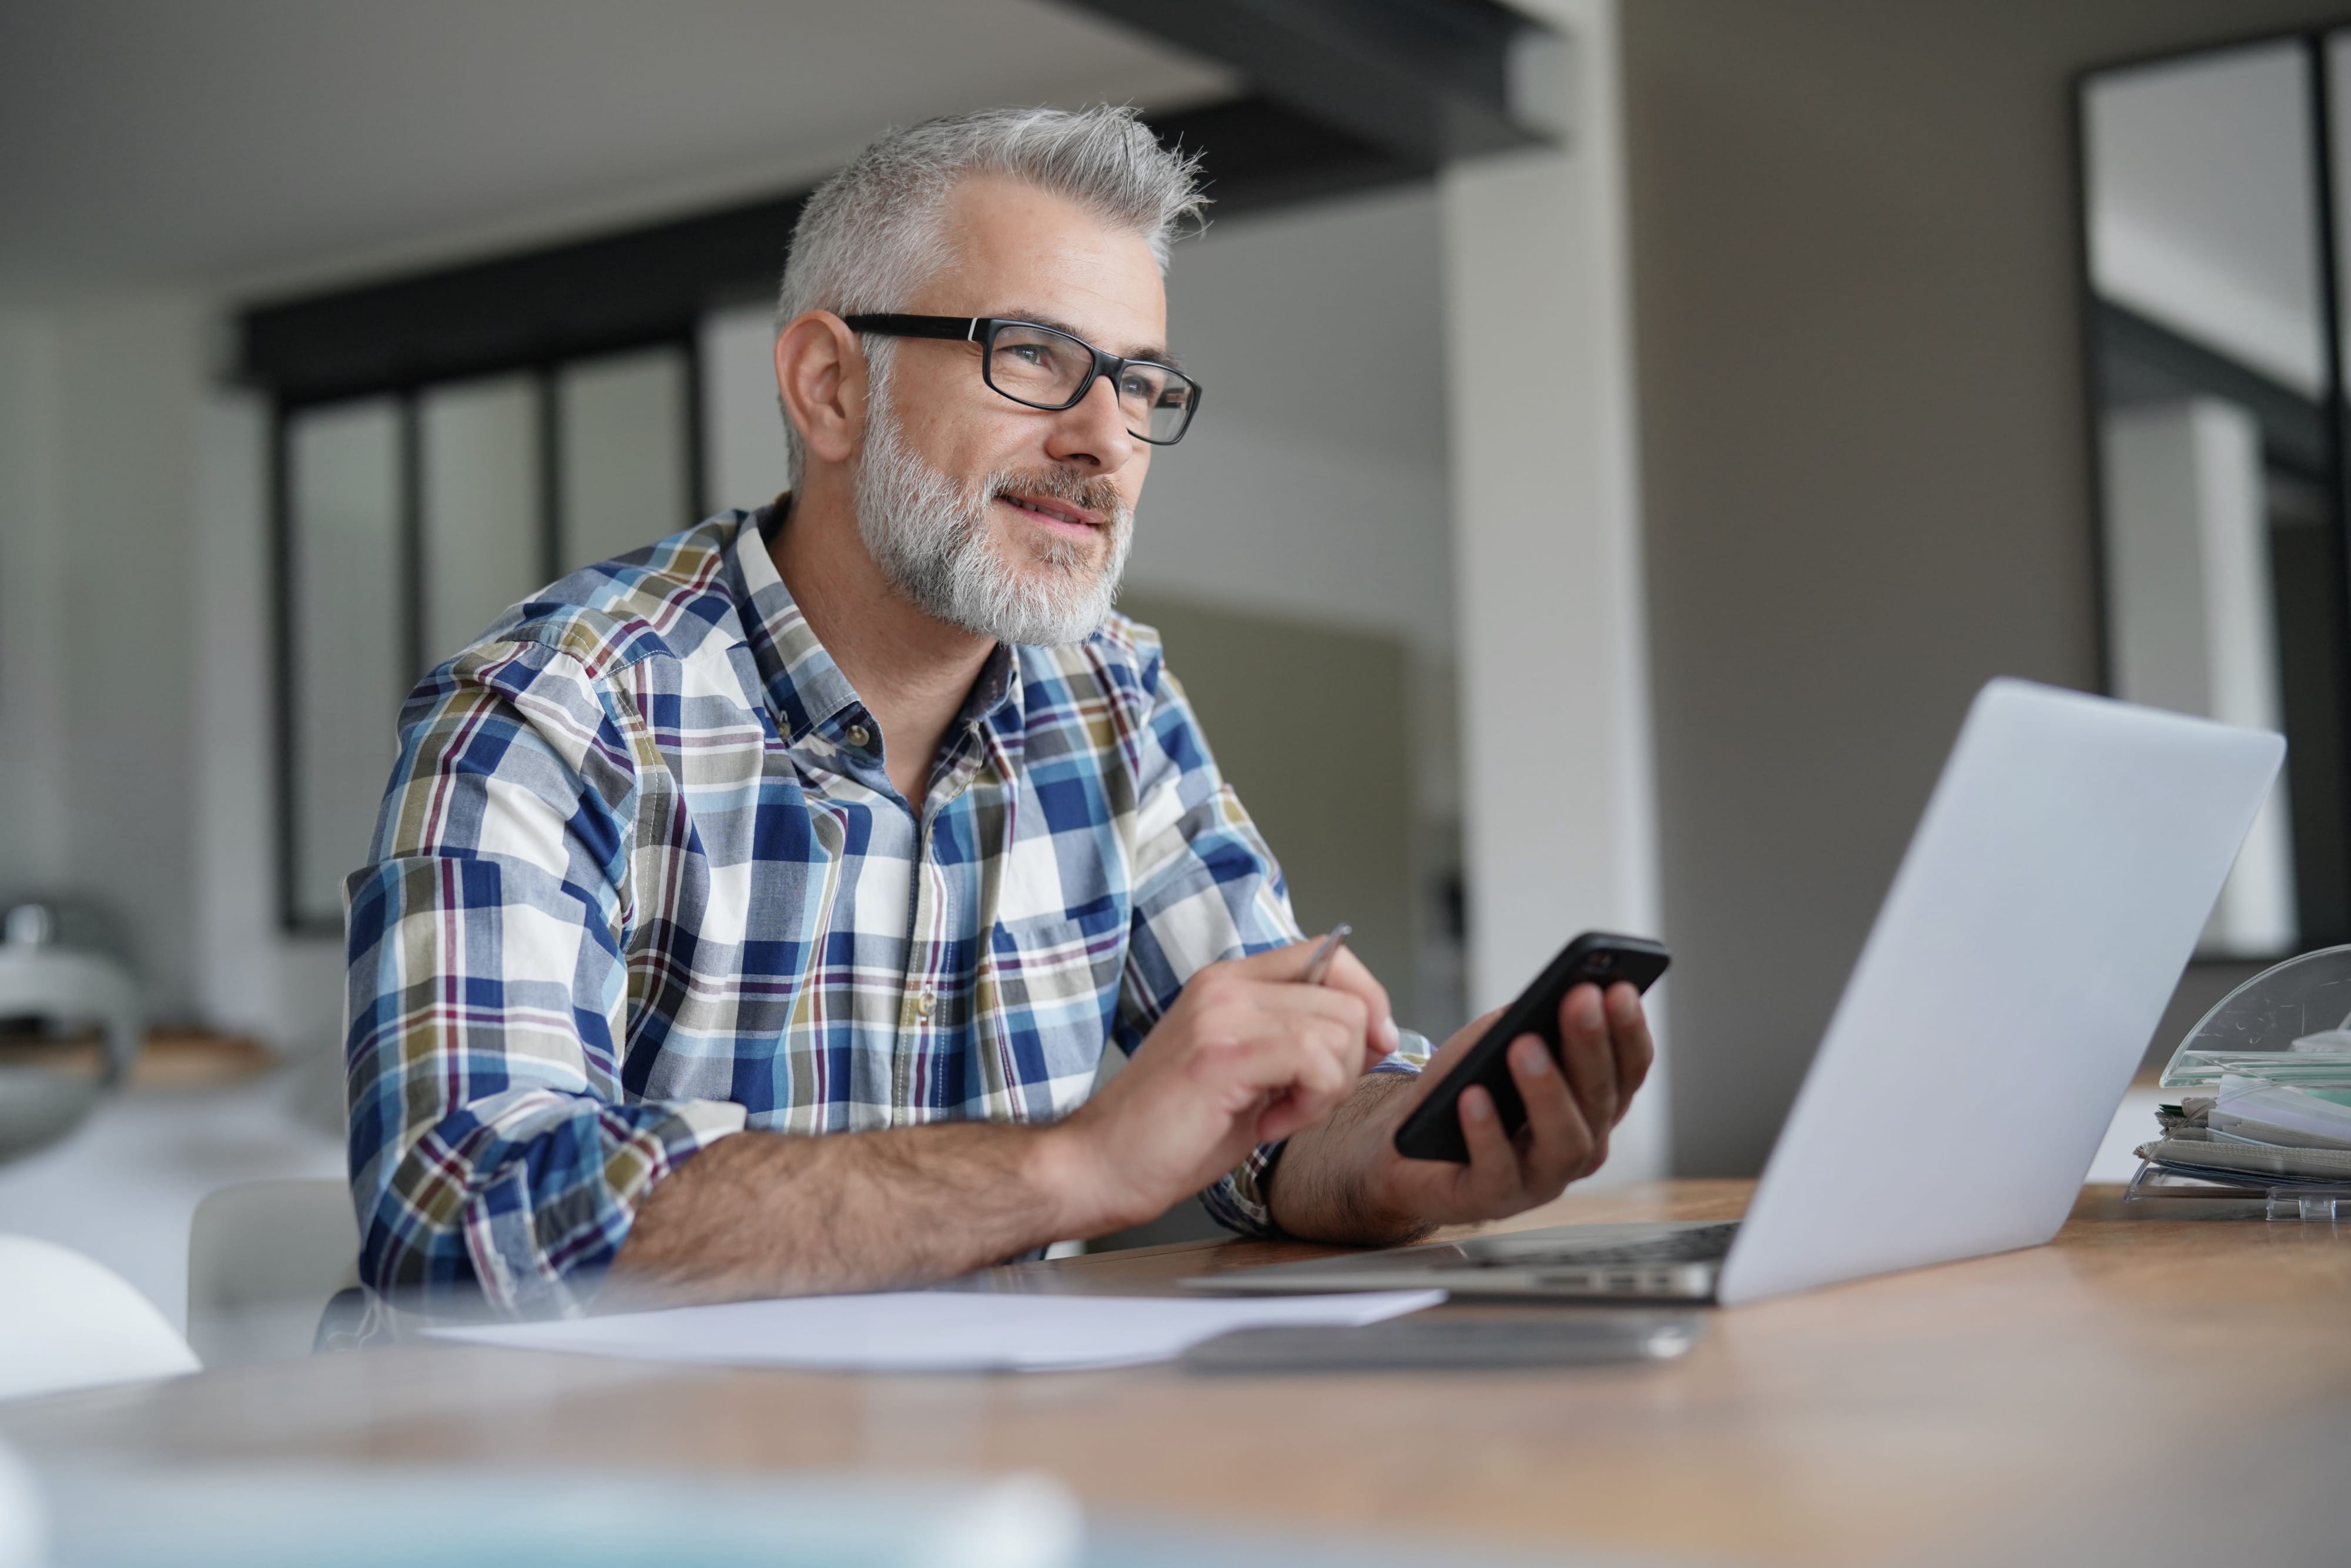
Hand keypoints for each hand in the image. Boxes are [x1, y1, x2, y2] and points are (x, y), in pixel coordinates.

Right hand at [1039, 938, 1397, 1236]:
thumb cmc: (1169, 1132)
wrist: (1099, 1166)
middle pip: (1346, 1000)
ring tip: (1278, 1116)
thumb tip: (1372, 1034)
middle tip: (1303, 1103)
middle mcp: (1225, 985)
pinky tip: (1268, 1125)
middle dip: (1349, 1064)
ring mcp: (1222, 1013)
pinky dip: (1311, 1105)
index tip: (1373, 1045)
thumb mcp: (1247, 1074)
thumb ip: (1298, 1044)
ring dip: (1327, 1089)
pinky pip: (1315, 1061)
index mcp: (1229, 981)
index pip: (1329, 954)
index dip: (1367, 999)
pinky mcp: (1223, 1052)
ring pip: (1339, 1030)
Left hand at [1271, 980, 1654, 1241]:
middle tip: (1580, 998)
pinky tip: (1472, 1096)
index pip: (1628, 1069)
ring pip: (1563, 1140)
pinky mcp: (1491, 1200)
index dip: (1628, 1030)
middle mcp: (1579, 1146)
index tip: (1620, 988)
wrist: (1403, 1146)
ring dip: (1545, 1089)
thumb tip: (1558, 991)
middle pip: (1599, 1098)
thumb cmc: (1463, 1087)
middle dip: (1591, 1044)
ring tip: (1523, 1044)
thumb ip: (1530, 1020)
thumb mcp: (1496, 1043)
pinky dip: (1486, 1131)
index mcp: (1592, 1106)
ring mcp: (1540, 1179)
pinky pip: (1497, 1169)